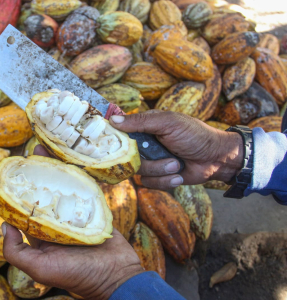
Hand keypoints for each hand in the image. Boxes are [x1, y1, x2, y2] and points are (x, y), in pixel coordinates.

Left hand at [1, 146, 143, 298]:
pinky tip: (74, 160)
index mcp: (42, 234)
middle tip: (33, 152)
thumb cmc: (78, 276)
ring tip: (49, 149)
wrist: (117, 276)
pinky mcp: (94, 210)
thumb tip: (4, 225)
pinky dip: (79, 176)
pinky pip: (85, 190)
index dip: (18, 190)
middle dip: (38, 173)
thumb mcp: (40, 269)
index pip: (26, 208)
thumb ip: (17, 251)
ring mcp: (76, 215)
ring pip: (64, 188)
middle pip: (44, 193)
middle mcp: (57, 223)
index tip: (14, 170)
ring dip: (57, 169)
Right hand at [110, 111, 243, 188]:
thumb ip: (141, 121)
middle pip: (128, 158)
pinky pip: (149, 183)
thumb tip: (113, 120)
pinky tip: (179, 176)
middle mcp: (144, 144)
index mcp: (144, 127)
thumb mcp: (168, 123)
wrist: (217, 158)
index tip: (113, 147)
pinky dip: (165, 181)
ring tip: (178, 165)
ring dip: (161, 171)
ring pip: (140, 172)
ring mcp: (151, 161)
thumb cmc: (195, 135)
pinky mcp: (158, 176)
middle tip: (168, 157)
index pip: (119, 133)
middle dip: (150, 161)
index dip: (115, 141)